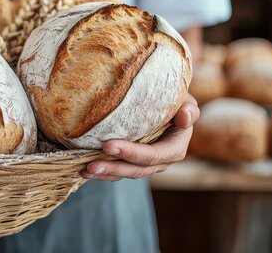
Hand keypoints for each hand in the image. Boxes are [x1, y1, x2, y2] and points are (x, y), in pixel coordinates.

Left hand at [81, 94, 198, 180]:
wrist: (164, 101)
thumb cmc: (175, 98)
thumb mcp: (186, 100)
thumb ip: (188, 109)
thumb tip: (185, 119)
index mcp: (175, 148)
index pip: (153, 156)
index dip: (131, 153)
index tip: (107, 145)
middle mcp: (160, 161)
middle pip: (136, 170)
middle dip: (113, 168)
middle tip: (91, 165)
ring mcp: (145, 164)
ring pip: (124, 174)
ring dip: (104, 173)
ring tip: (85, 170)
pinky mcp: (131, 162)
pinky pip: (117, 171)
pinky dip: (101, 172)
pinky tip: (83, 170)